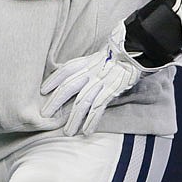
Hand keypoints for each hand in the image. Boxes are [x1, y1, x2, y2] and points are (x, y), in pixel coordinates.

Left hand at [41, 22, 181, 136]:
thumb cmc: (120, 54)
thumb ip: (89, 65)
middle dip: (56, 102)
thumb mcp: (100, 56)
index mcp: (88, 61)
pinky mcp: (112, 90)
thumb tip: (77, 76)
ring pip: (82, 102)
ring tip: (67, 132)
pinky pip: (99, 108)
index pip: (66, 70)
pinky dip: (92, 120)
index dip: (53, 79)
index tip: (43, 90)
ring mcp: (102, 81)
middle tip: (45, 115)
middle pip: (69, 87)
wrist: (139, 49)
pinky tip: (86, 131)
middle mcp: (92, 71)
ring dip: (73, 119)